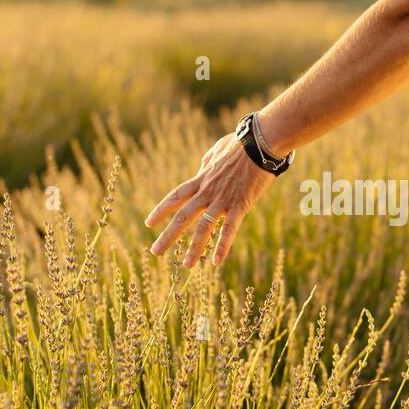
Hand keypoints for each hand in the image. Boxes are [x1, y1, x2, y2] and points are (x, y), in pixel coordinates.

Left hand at [145, 132, 276, 267]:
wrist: (260, 143)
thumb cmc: (241, 144)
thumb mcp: (218, 149)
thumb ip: (208, 160)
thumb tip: (203, 165)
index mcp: (201, 179)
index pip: (175, 196)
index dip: (161, 210)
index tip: (149, 223)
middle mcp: (207, 192)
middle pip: (182, 217)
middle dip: (168, 236)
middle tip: (155, 252)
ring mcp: (222, 200)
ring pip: (203, 228)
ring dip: (194, 248)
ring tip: (186, 265)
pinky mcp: (240, 205)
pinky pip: (229, 229)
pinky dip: (223, 246)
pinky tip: (217, 262)